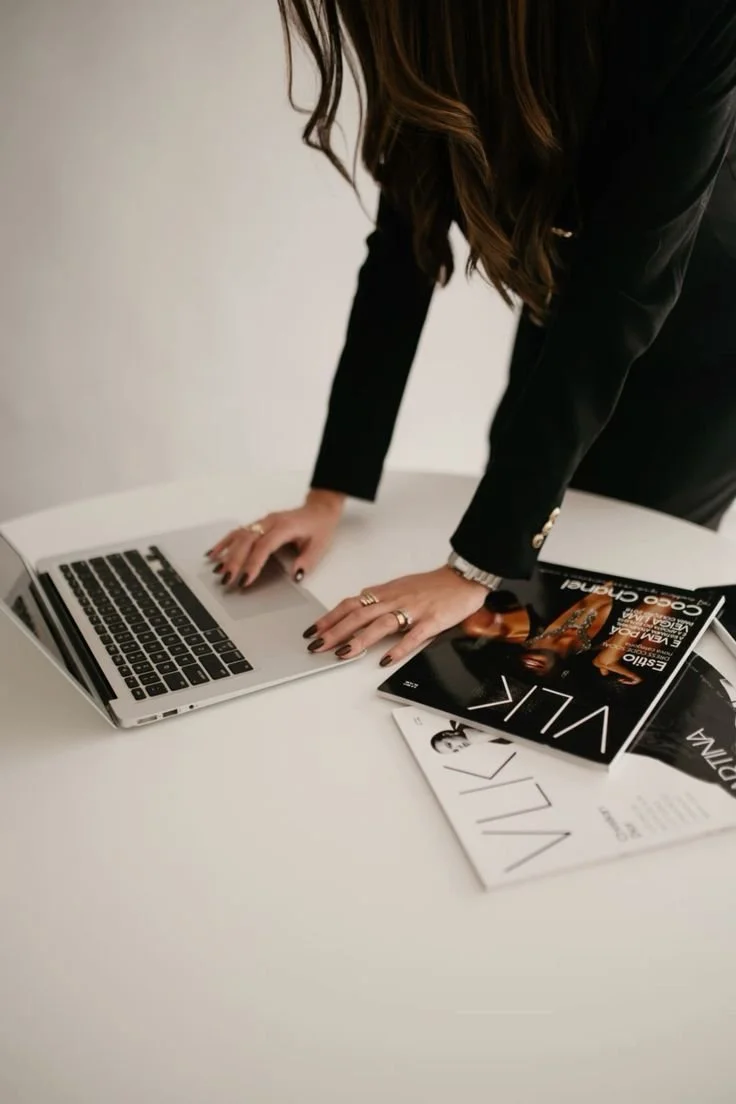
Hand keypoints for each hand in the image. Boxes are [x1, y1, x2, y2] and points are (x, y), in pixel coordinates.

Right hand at [206, 489, 344, 587]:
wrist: (319, 509)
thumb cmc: (319, 527)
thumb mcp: (320, 546)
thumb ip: (307, 561)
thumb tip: (296, 576)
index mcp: (285, 527)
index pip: (264, 546)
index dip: (253, 563)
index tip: (245, 580)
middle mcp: (270, 522)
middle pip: (247, 541)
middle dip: (234, 561)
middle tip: (226, 579)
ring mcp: (262, 522)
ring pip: (239, 536)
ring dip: (226, 553)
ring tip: (216, 569)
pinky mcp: (258, 524)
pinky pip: (238, 532)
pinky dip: (224, 542)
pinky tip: (213, 553)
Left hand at [303, 566, 488, 666]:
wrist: (463, 578)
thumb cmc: (433, 585)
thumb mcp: (400, 587)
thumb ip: (379, 599)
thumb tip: (356, 608)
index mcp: (386, 592)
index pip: (351, 604)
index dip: (330, 617)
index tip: (312, 630)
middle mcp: (395, 599)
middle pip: (359, 615)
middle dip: (335, 631)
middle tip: (317, 646)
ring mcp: (413, 610)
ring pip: (381, 624)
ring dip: (359, 639)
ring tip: (343, 654)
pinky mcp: (432, 621)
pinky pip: (413, 636)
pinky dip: (398, 649)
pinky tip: (385, 660)